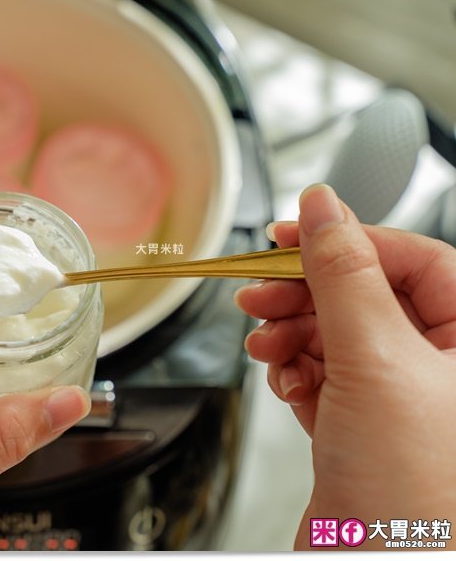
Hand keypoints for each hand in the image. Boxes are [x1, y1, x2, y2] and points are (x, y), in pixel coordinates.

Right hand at [234, 184, 455, 549]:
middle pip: (365, 294)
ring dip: (291, 332)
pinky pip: (322, 373)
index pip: (413, 259)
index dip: (349, 241)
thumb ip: (344, 274)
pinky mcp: (361, 425)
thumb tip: (324, 208)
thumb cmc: (416, 491)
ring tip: (266, 341)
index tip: (294, 233)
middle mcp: (442, 366)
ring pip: (336, 333)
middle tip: (261, 289)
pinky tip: (284, 378)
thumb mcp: (376, 359)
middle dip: (306, 292)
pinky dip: (294, 370)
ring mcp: (400, 397)